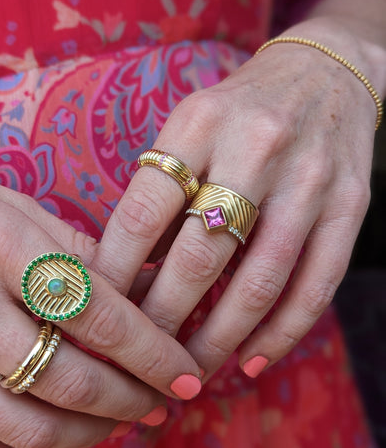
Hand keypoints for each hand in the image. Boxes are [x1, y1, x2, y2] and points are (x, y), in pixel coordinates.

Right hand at [0, 164, 200, 447]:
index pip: (101, 317)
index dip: (155, 356)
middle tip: (160, 403)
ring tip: (114, 423)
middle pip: (72, 381)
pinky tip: (54, 442)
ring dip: (88, 436)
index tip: (188, 376)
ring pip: (27, 430)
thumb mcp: (8, 206)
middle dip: (131, 402)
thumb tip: (144, 288)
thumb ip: (76, 251)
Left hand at [93, 17, 380, 380]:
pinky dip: (281, 334)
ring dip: (220, 339)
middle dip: (164, 319)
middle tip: (141, 358)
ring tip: (189, 372)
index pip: (144, 210)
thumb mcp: (189, 128)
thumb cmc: (240, 110)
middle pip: (199, 255)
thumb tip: (127, 275)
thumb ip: (159, 193)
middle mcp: (257, 147)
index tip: (95, 312)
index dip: (115, 271)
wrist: (324, 75)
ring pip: (259, 281)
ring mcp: (310, 179)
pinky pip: (315, 285)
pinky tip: (252, 361)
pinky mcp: (351, 205)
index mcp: (200, 123)